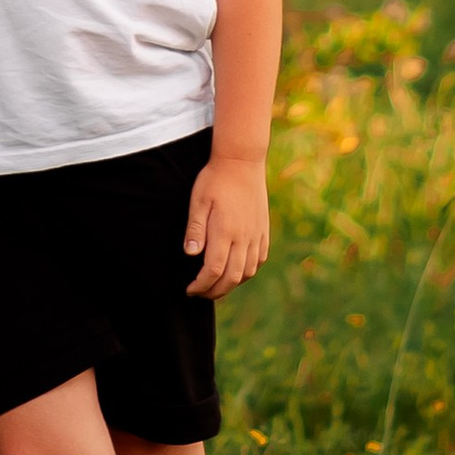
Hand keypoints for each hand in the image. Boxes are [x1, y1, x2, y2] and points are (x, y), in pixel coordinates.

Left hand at [184, 157, 270, 298]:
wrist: (242, 161)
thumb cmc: (215, 179)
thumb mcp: (199, 201)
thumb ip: (195, 229)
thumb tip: (191, 255)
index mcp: (225, 231)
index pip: (214, 270)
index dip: (201, 285)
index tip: (190, 289)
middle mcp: (244, 237)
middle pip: (232, 277)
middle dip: (215, 291)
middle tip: (200, 293)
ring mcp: (256, 235)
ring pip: (247, 272)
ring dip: (231, 284)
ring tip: (216, 285)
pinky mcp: (263, 230)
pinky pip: (259, 260)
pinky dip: (248, 272)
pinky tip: (237, 271)